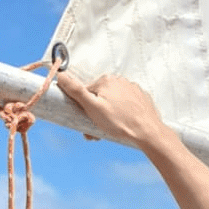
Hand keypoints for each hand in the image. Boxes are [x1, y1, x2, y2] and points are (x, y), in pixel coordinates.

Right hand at [57, 71, 174, 155]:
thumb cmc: (120, 122)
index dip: (83, 108)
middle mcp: (119, 80)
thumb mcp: (92, 107)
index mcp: (106, 80)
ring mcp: (132, 88)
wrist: (147, 132)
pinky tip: (123, 123)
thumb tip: (61, 76)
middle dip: (96, 113)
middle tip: (97, 128)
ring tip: (112, 128)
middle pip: (99, 97)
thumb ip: (76, 91)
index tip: (86, 121)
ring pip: (113, 101)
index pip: (86, 93)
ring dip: (108, 114)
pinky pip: (125, 104)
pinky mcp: (140, 98)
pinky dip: (122, 113)